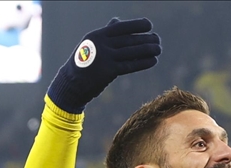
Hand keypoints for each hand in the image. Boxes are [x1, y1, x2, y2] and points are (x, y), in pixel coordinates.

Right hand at [47, 17, 161, 113]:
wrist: (71, 83)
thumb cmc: (84, 62)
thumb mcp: (91, 44)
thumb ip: (106, 32)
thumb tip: (117, 21)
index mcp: (97, 35)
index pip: (121, 27)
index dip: (136, 25)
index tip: (149, 25)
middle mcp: (101, 44)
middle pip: (129, 40)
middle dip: (146, 39)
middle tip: (158, 39)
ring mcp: (105, 57)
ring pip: (132, 51)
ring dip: (148, 50)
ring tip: (159, 49)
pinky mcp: (109, 71)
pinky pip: (130, 65)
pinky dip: (143, 62)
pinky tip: (153, 60)